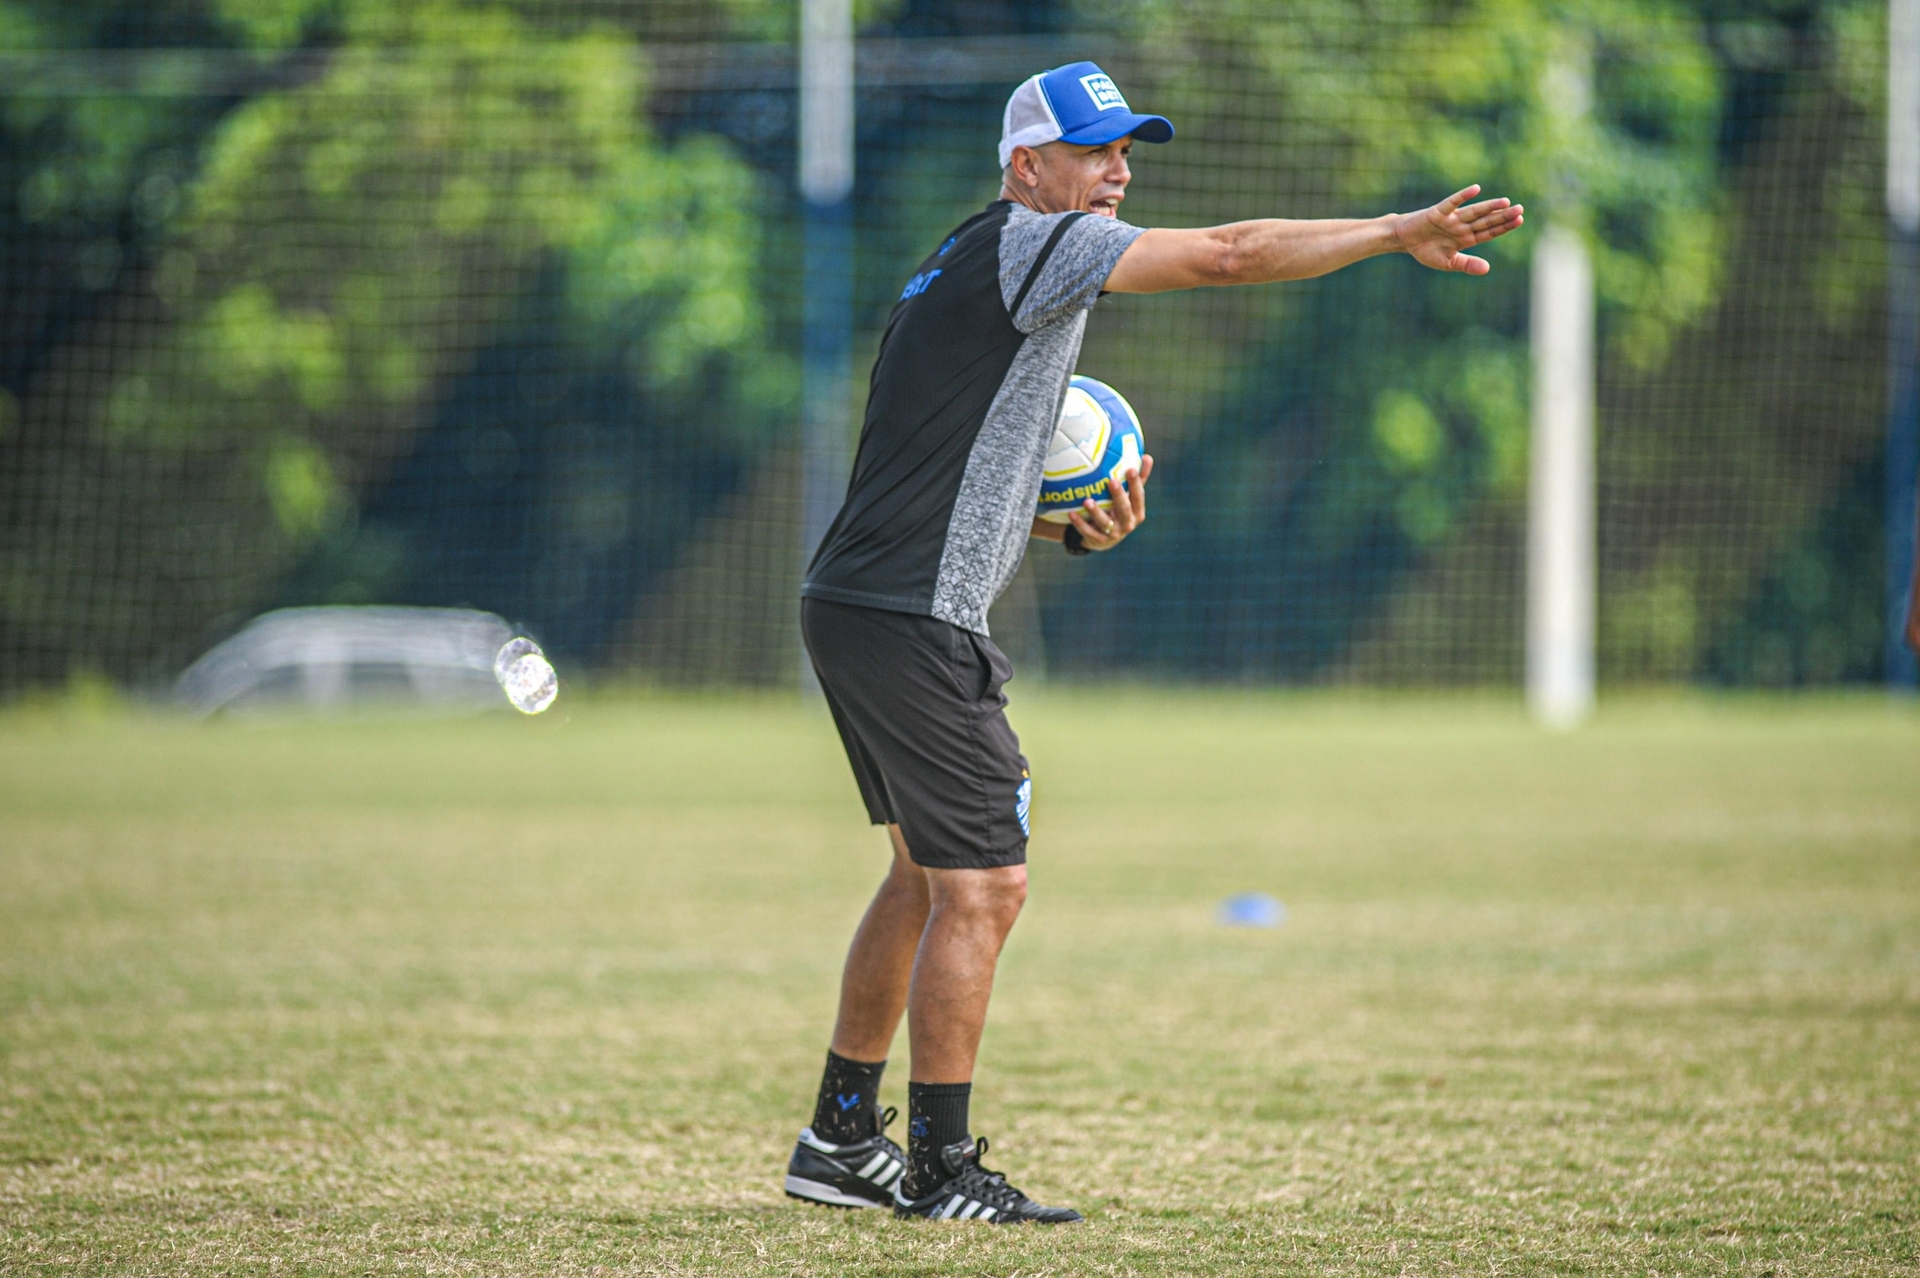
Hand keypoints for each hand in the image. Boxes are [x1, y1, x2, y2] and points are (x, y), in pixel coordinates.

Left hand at [1068, 454, 1152, 549]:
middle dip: (1118, 496)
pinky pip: (1088, 531)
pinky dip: (1079, 523)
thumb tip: (1147, 456)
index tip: (1130, 469)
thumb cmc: (1120, 510)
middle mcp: (1128, 524)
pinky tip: (1071, 513)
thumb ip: (1138, 479)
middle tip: (1111, 481)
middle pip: (1124, 509)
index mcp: (1137, 512)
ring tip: (1087, 501)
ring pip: (1105, 523)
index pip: (1139, 496)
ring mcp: (1114, 534)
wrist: (1106, 539)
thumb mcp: (1130, 498)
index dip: (1135, 484)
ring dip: (1096, 512)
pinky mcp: (1099, 541)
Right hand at [1392, 185, 1523, 275]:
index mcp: (1466, 238)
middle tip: (1520, 209)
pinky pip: (1452, 203)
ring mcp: (1451, 219)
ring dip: (1489, 207)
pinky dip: (1463, 196)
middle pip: (1486, 221)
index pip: (1489, 232)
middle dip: (1503, 216)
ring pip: (1474, 212)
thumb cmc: (1426, 250)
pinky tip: (1476, 189)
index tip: (1520, 220)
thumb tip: (1487, 269)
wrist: (1404, 240)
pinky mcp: (1438, 212)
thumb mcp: (1448, 263)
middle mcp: (1462, 226)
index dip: (1504, 227)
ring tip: (1506, 202)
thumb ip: (1467, 264)